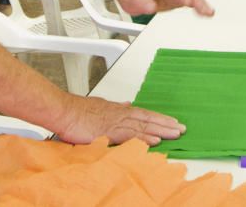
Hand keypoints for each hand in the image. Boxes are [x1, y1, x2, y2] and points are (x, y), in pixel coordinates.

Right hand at [57, 95, 185, 145]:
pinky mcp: (109, 131)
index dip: (159, 118)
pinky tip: (155, 141)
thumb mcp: (101, 105)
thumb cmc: (78, 111)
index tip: (172, 122)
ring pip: (143, 126)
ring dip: (161, 130)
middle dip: (166, 124)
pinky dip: (144, 138)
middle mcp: (121, 114)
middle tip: (182, 129)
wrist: (63, 111)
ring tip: (176, 134)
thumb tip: (128, 104)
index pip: (144, 114)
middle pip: (148, 119)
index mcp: (119, 110)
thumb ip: (116, 107)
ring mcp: (116, 122)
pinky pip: (130, 135)